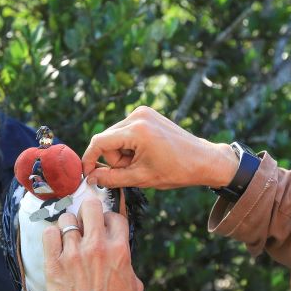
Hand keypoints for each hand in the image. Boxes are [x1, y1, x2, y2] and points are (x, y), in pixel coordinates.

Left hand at [43, 199, 143, 290]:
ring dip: (68, 226)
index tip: (103, 228)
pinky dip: (52, 236)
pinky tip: (55, 245)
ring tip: (67, 238)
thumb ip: (128, 267)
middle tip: (84, 223)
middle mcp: (97, 246)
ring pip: (67, 218)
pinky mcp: (54, 263)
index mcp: (119, 250)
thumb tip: (123, 258)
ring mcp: (73, 253)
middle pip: (90, 206)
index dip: (108, 221)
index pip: (114, 217)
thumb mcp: (134, 287)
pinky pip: (49, 234)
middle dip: (87, 212)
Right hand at [80, 106, 237, 188]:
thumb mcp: (140, 178)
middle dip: (114, 159)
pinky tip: (145, 153)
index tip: (87, 173)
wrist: (203, 160)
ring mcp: (143, 112)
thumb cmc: (176, 171)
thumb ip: (111, 178)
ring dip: (122, 153)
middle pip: (107, 140)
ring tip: (142, 162)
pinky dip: (130, 145)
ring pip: (115, 136)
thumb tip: (91, 178)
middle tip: (133, 170)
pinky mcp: (147, 114)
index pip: (100, 142)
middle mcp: (138, 116)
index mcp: (137, 130)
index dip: (90, 159)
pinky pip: (126, 131)